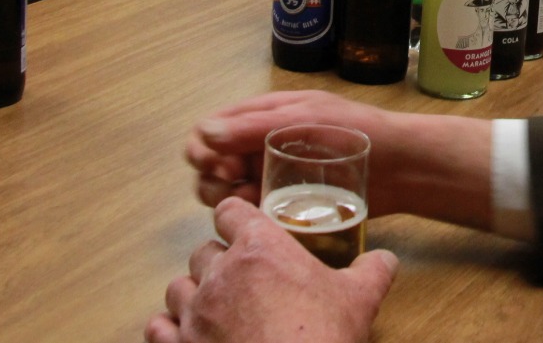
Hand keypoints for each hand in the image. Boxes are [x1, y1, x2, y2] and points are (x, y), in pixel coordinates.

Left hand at [143, 197, 397, 342]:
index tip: (245, 228)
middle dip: (218, 261)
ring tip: (213, 307)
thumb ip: (372, 270)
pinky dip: (169, 329)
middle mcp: (219, 274)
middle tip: (241, 278)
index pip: (230, 212)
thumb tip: (384, 260)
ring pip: (177, 287)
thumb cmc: (321, 338)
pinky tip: (185, 334)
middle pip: (202, 250)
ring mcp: (194, 314)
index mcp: (259, 248)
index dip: (236, 218)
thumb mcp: (359, 298)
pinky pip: (158, 328)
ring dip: (193, 294)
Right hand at [186, 91, 396, 212]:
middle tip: (234, 182)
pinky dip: (245, 218)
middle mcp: (259, 147)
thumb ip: (256, 126)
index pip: (210, 129)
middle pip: (210, 164)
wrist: (399, 166)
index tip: (217, 163)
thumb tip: (205, 133)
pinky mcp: (285, 206)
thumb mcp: (305, 118)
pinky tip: (260, 220)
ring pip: (225, 192)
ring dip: (223, 199)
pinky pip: (252, 214)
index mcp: (262, 118)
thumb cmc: (354, 130)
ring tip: (247, 203)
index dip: (202, 147)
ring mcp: (271, 177)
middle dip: (210, 176)